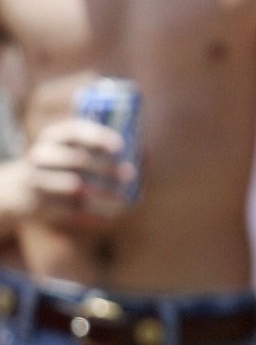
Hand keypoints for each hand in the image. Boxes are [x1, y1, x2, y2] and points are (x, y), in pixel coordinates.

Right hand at [17, 117, 133, 223]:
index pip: (75, 130)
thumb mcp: (74, 149)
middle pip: (78, 159)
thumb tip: (147, 155)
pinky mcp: (37, 203)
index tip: (121, 146)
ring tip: (124, 197)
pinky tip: (110, 214)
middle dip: (107, 167)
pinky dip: (92, 211)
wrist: (19, 189)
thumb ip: (106, 148)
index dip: (98, 137)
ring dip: (103, 191)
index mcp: (54, 135)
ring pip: (74, 185)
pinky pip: (68, 208)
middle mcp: (42, 154)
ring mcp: (36, 179)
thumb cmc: (61, 164)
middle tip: (130, 174)